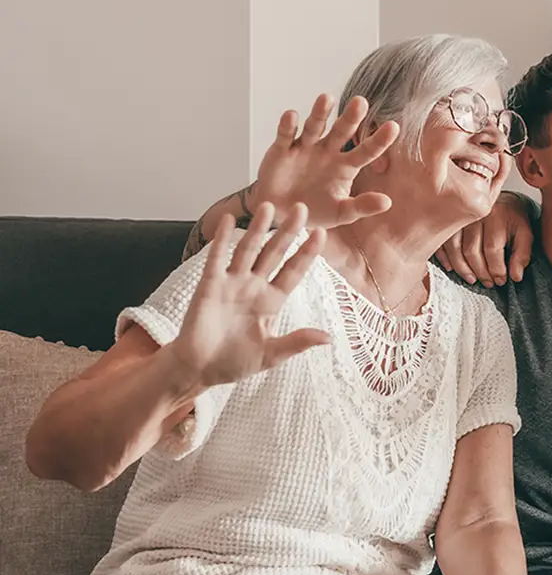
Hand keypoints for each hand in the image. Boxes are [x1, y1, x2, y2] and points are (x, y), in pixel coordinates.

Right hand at [169, 202, 329, 389]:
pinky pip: (217, 258)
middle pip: (274, 253)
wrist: (198, 369)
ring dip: (258, 229)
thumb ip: (297, 342)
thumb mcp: (271, 354)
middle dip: (287, 232)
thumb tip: (328, 337)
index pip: (294, 272)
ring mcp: (232, 284)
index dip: (307, 254)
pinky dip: (222, 239)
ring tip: (268, 205)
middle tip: (301, 208)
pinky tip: (228, 220)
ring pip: (248, 250)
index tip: (321, 234)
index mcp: (272, 301)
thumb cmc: (233, 362)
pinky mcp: (209, 285)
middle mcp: (254, 287)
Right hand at [249, 94, 399, 229]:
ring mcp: (305, 148)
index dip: (379, 140)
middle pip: (342, 131)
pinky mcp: (281, 150)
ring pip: (315, 127)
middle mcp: (328, 151)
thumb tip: (387, 202)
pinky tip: (292, 115)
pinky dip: (288, 126)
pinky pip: (286, 135)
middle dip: (350, 117)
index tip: (393, 127)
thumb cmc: (316, 211)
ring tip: (326, 98)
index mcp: (346, 166)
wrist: (282, 214)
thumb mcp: (341, 212)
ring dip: (320, 113)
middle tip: (361, 102)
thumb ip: (362, 206)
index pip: (366, 151)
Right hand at [434, 192, 533, 286]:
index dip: (496, 270)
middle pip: (471, 250)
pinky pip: (442, 242)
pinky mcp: (449, 220)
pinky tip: (451, 268)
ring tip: (472, 279)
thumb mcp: (525, 234)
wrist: (500, 199)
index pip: (492, 249)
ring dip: (461, 268)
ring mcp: (459, 217)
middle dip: (480, 272)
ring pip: (454, 248)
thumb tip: (516, 277)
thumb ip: (522, 255)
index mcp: (496, 217)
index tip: (500, 280)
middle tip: (488, 283)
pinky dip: (444, 257)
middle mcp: (476, 216)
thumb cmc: (512, 219)